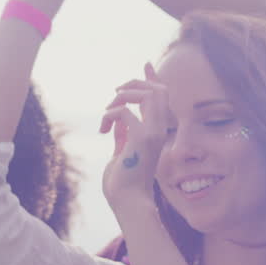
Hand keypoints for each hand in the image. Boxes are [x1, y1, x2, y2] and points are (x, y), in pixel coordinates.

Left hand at [100, 64, 170, 213]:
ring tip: (108, 111)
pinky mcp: (141, 138)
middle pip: (158, 89)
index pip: (162, 96)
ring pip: (148, 95)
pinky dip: (110, 115)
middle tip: (115, 95)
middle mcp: (160, 129)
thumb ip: (124, 132)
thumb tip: (118, 116)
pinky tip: (103, 130)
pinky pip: (125, 112)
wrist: (127, 200)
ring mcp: (153, 133)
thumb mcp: (123, 149)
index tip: (146, 63)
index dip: (153, 77)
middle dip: (134, 84)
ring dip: (122, 97)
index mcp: (158, 131)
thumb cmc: (124, 181)